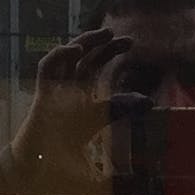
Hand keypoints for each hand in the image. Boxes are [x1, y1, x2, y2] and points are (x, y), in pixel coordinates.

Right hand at [11, 27, 134, 167]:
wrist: (44, 159)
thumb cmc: (69, 148)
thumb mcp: (103, 120)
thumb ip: (123, 109)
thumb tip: (150, 102)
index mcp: (83, 91)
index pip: (98, 65)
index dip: (112, 51)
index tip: (132, 43)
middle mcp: (70, 85)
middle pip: (86, 56)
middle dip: (104, 43)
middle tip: (125, 38)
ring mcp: (56, 86)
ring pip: (69, 56)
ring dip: (86, 42)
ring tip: (105, 34)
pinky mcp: (43, 91)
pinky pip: (48, 66)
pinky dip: (60, 55)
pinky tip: (76, 50)